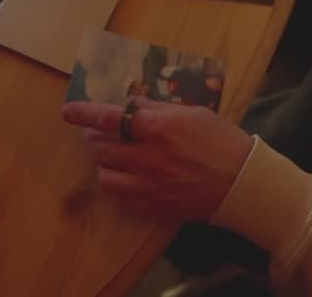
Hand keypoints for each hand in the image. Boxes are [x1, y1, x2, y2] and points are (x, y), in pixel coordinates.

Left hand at [61, 99, 253, 222]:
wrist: (242, 183)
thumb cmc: (222, 141)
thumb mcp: (193, 113)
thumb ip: (158, 110)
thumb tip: (131, 104)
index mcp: (159, 128)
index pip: (110, 118)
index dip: (84, 113)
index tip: (68, 111)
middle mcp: (149, 157)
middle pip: (102, 147)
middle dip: (95, 137)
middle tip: (99, 133)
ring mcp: (149, 185)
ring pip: (105, 175)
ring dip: (105, 163)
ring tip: (114, 157)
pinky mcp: (152, 206)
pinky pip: (119, 196)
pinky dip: (117, 184)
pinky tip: (126, 177)